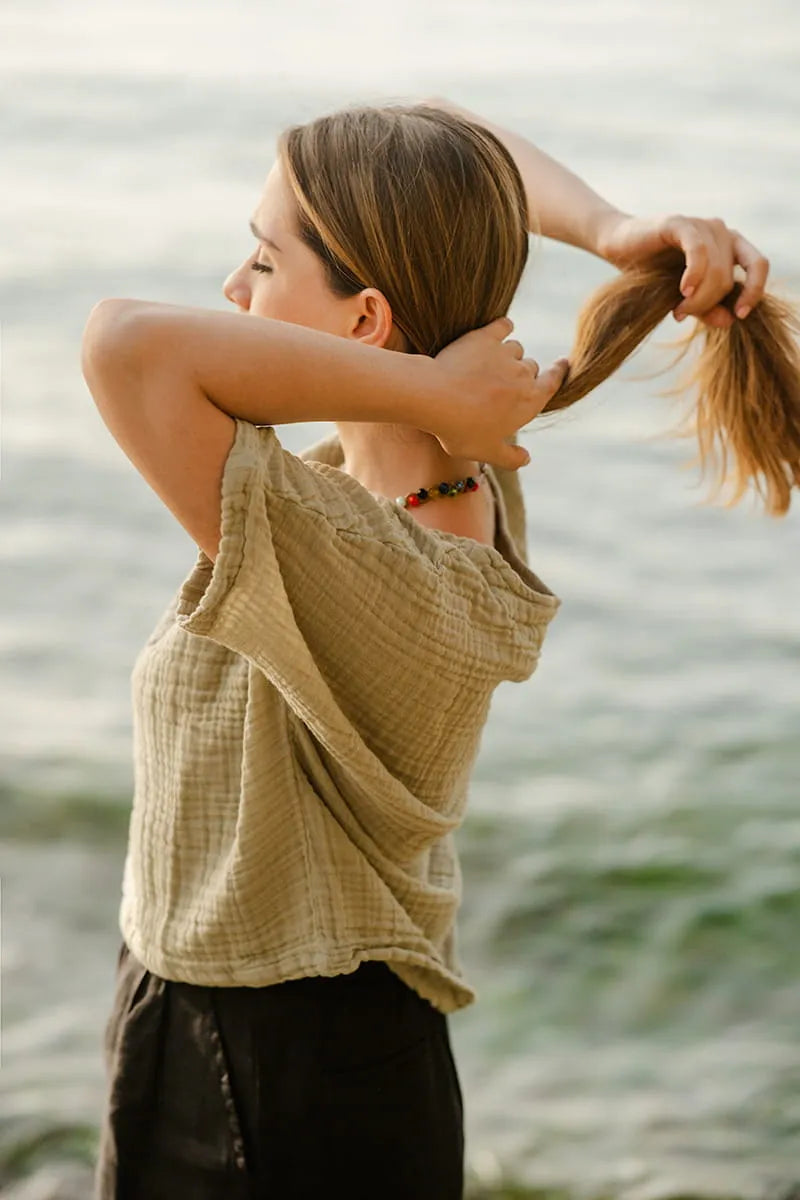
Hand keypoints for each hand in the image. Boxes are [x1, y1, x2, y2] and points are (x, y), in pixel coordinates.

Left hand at [427, 317, 568, 469]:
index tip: (562, 364)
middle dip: (522, 374)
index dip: (558, 373)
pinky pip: (502, 326)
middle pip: (531, 367)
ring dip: (509, 355)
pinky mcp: (484, 338)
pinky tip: (501, 328)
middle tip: (502, 384)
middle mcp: (523, 375)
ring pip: (516, 348)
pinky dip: (503, 327)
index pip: (553, 383)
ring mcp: (504, 354)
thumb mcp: (487, 451)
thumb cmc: (461, 429)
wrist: (435, 398)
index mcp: (529, 402)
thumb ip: (510, 458)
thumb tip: (526, 459)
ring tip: (492, 365)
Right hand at [597, 212, 769, 328]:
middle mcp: (721, 231)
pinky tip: (682, 290)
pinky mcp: (680, 223)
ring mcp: (702, 225)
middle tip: (682, 314)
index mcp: (729, 246)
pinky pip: (698, 252)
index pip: (758, 266)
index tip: (740, 314)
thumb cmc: (652, 273)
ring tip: (677, 309)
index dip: (754, 291)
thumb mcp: (684, 297)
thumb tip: (731, 321)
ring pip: (715, 269)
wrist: (619, 249)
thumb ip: (708, 308)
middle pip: (728, 277)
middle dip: (707, 303)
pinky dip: (693, 275)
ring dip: (697, 297)